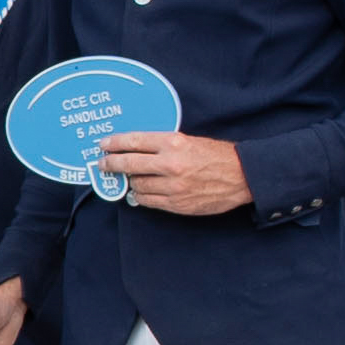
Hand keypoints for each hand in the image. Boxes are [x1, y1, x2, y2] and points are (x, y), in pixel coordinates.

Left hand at [98, 131, 249, 215]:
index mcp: (174, 143)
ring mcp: (173, 186)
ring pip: (137, 185)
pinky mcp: (176, 204)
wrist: (241, 176)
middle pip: (129, 164)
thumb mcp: (189, 140)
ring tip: (129, 179)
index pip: (134, 141)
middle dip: (111, 164)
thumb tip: (134, 150)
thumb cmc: (216, 155)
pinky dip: (141, 196)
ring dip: (130, 182)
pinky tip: (140, 192)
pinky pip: (148, 201)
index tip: (103, 145)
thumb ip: (162, 145)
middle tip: (103, 164)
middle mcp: (171, 164)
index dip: (114, 143)